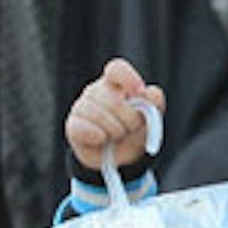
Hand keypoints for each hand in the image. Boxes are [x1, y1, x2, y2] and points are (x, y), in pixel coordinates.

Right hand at [65, 58, 165, 172]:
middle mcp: (96, 91)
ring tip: (117, 135)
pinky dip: (96, 136)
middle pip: (113, 100)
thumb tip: (150, 93)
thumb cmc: (134, 132)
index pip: (117, 69)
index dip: (128, 78)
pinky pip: (82, 128)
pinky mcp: (73, 125)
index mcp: (116, 84)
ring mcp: (82, 107)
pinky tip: (102, 139)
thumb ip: (154, 103)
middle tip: (132, 128)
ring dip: (115, 131)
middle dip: (130, 120)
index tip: (138, 92)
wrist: (122, 157)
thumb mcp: (150, 118)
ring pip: (98, 114)